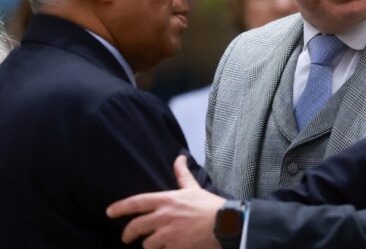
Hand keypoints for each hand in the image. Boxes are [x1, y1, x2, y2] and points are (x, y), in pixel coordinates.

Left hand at [106, 155, 225, 248]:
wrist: (224, 223)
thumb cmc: (208, 205)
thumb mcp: (192, 188)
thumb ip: (182, 174)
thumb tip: (179, 157)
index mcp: (166, 200)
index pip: (136, 202)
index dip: (120, 207)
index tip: (109, 212)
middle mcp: (163, 216)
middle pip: (135, 227)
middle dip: (127, 234)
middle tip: (126, 238)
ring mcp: (167, 234)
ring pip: (147, 244)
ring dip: (150, 245)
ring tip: (155, 244)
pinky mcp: (174, 247)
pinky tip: (170, 248)